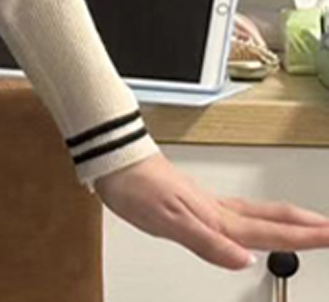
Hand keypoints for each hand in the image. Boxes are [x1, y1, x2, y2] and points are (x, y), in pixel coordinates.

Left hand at [93, 150, 328, 268]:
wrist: (111, 159)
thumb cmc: (135, 187)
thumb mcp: (169, 221)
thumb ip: (207, 242)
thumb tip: (245, 260)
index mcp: (217, 218)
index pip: (269, 232)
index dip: (304, 237)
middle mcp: (217, 210)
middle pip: (271, 219)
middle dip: (306, 225)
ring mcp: (206, 203)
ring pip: (257, 213)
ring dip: (287, 220)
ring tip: (308, 226)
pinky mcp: (192, 200)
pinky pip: (238, 210)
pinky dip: (259, 217)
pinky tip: (252, 224)